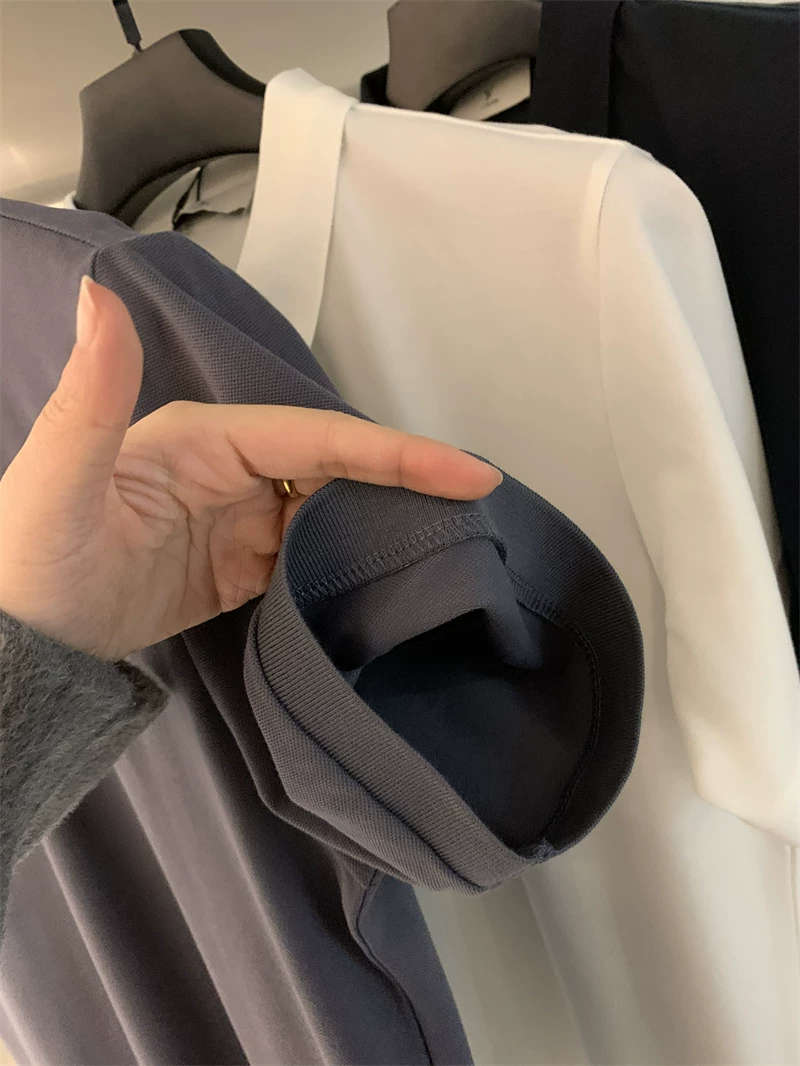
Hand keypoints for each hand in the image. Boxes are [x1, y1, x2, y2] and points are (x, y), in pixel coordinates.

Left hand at [0, 278, 500, 659]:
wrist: (21, 650)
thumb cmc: (29, 562)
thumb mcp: (55, 480)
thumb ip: (91, 396)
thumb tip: (103, 297)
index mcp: (200, 440)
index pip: (313, 439)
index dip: (391, 451)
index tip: (464, 471)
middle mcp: (228, 471)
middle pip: (336, 468)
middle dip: (407, 478)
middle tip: (479, 501)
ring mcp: (236, 520)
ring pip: (332, 510)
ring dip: (386, 519)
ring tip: (453, 536)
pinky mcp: (238, 567)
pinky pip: (309, 556)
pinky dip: (351, 561)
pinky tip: (388, 572)